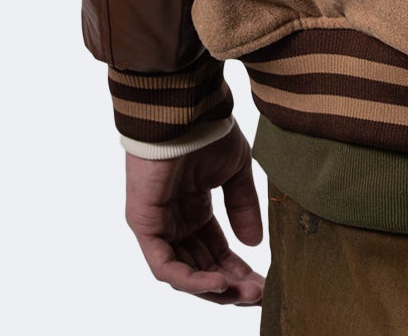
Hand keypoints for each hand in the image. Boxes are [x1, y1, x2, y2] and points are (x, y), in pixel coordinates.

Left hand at [124, 121, 265, 304]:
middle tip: (256, 295)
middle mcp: (175, 221)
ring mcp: (158, 225)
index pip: (216, 250)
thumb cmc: (207, 131)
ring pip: (183, 272)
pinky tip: (218, 282)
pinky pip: (164, 265)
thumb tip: (254, 242)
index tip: (262, 283)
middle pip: (201, 266)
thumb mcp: (235, 171)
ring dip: (213, 287)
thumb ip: (243, 206)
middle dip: (229, 284)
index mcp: (195, 208)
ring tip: (243, 293)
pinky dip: (190, 279)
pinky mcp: (144, 226)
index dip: (238, 269)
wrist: (184, 111)